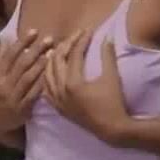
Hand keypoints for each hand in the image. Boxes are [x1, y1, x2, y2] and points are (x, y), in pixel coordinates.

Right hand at [0, 28, 51, 134]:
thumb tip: (7, 40)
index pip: (10, 55)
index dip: (22, 42)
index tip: (34, 32)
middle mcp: (3, 86)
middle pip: (21, 64)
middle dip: (36, 50)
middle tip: (48, 39)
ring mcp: (12, 98)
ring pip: (28, 78)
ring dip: (41, 65)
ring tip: (51, 53)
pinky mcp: (21, 109)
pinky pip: (33, 94)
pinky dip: (41, 84)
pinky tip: (50, 75)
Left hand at [44, 30, 134, 144]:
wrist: (111, 129)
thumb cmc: (113, 102)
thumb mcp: (112, 77)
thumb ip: (108, 56)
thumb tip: (108, 36)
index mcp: (73, 83)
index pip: (74, 55)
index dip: (81, 40)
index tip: (87, 31)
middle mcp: (61, 91)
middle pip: (56, 61)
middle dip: (65, 45)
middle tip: (74, 36)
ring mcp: (57, 100)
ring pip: (47, 74)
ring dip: (51, 60)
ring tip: (59, 48)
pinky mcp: (58, 108)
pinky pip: (45, 89)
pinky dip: (46, 78)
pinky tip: (51, 70)